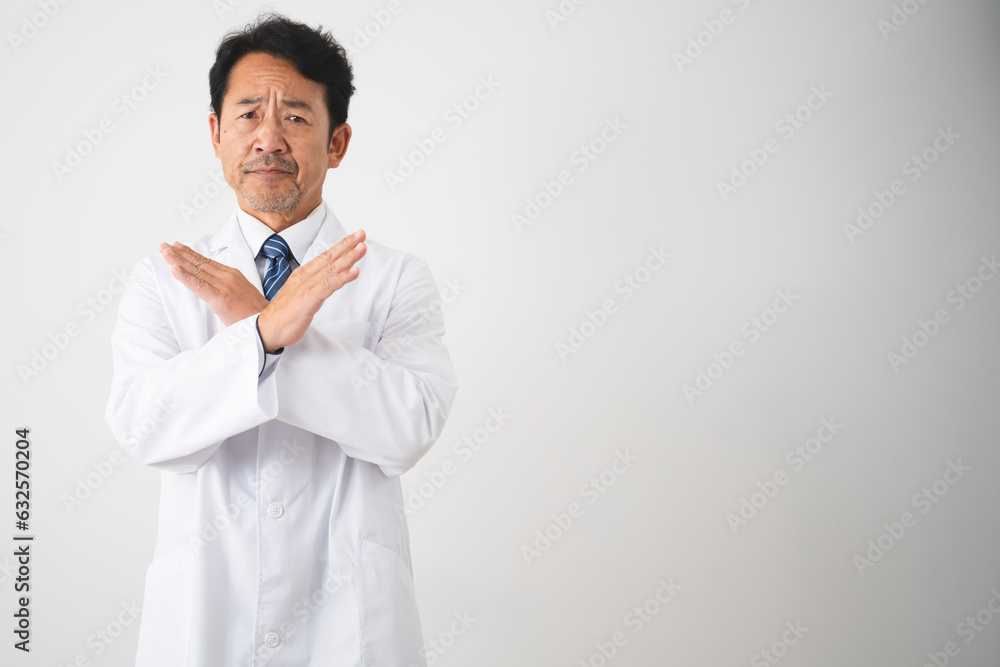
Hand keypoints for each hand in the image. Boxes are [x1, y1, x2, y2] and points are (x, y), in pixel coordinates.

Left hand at [159, 242, 268, 325]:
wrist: (269, 322)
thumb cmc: (255, 313)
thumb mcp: (242, 293)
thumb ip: (227, 287)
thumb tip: (214, 287)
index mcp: (232, 275)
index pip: (207, 261)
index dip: (190, 254)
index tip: (177, 247)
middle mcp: (227, 277)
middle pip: (199, 263)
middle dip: (179, 253)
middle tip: (164, 246)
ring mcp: (224, 286)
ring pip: (196, 270)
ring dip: (177, 260)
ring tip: (165, 252)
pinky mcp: (220, 298)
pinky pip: (199, 285)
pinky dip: (185, 277)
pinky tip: (174, 270)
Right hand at [257, 230, 366, 351]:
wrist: (267, 329)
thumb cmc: (284, 315)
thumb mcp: (301, 294)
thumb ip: (314, 286)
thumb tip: (330, 281)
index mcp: (302, 275)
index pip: (325, 257)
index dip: (341, 246)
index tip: (354, 238)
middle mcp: (305, 277)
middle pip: (329, 257)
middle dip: (347, 245)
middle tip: (361, 234)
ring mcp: (306, 287)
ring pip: (331, 269)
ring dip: (348, 257)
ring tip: (361, 248)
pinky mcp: (308, 299)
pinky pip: (329, 285)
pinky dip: (343, 278)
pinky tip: (354, 272)